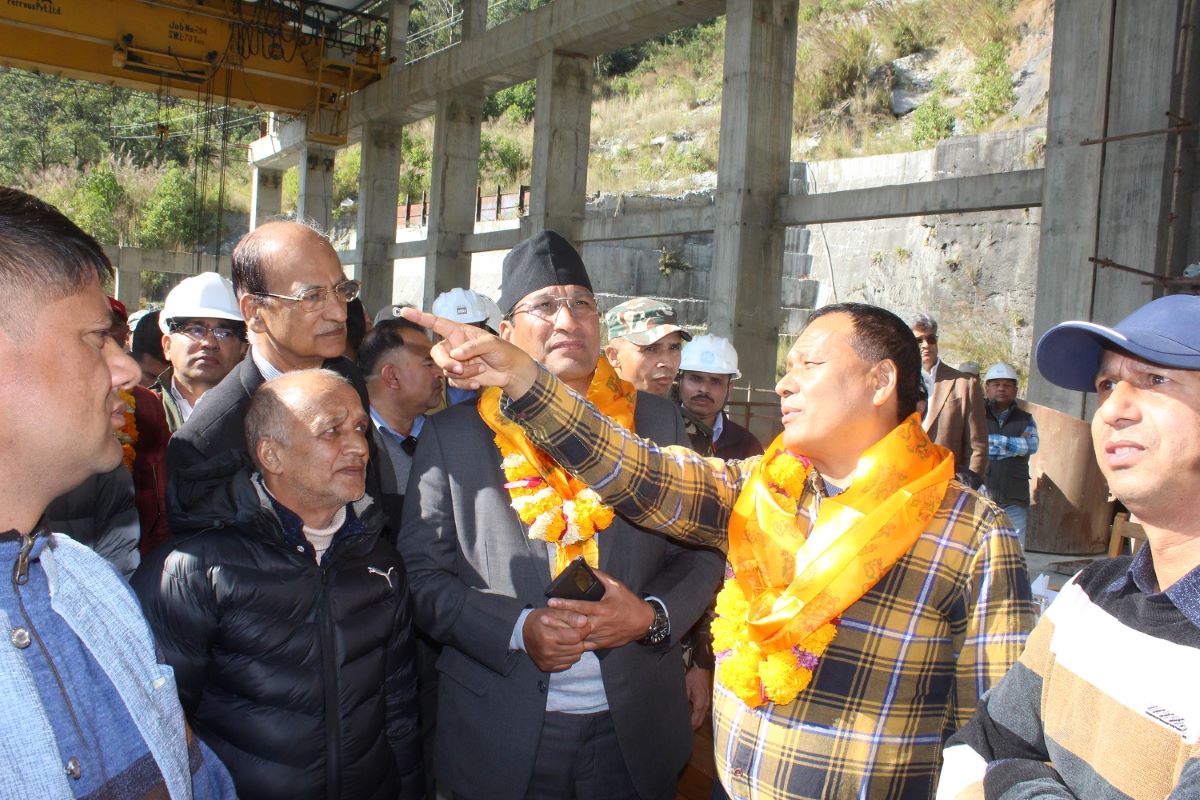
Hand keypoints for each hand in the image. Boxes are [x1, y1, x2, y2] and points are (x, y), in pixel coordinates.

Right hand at [398, 307, 539, 397]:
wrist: (511, 372)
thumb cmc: (503, 351)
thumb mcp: (491, 344)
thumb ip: (473, 346)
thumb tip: (456, 354)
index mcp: (459, 332)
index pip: (436, 323)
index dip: (420, 317)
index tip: (404, 311)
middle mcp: (454, 346)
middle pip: (437, 353)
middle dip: (446, 362)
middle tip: (458, 368)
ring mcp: (455, 362)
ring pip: (447, 370)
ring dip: (464, 373)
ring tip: (481, 370)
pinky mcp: (459, 376)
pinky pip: (453, 381)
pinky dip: (466, 382)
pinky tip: (478, 381)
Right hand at [522, 607, 590, 671]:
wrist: (524, 632)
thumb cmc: (540, 619)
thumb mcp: (553, 612)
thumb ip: (570, 616)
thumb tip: (585, 621)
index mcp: (549, 636)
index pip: (576, 636)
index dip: (584, 630)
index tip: (587, 624)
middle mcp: (548, 652)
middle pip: (577, 648)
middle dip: (581, 639)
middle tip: (578, 632)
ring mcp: (547, 661)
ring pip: (575, 658)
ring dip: (576, 648)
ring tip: (571, 639)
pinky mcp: (547, 667)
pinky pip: (567, 664)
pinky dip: (569, 656)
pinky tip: (564, 647)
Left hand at [546, 569, 655, 649]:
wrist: (643, 623)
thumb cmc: (629, 603)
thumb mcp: (617, 587)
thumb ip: (602, 577)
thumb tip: (587, 568)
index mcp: (603, 609)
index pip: (580, 606)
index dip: (565, 604)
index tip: (551, 602)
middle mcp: (600, 624)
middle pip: (575, 624)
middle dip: (558, 621)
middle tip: (543, 618)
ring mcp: (600, 636)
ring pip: (578, 637)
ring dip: (563, 633)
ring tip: (548, 630)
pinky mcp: (601, 644)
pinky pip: (584, 646)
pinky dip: (573, 644)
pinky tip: (562, 641)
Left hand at [684, 666, 712, 729]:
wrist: (701, 669)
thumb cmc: (693, 677)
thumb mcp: (685, 689)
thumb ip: (683, 701)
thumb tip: (679, 711)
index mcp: (700, 705)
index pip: (695, 722)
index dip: (689, 728)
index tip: (682, 732)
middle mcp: (705, 706)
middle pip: (699, 722)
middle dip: (692, 728)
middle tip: (683, 732)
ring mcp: (707, 704)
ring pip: (701, 718)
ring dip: (695, 723)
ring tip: (686, 727)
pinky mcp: (706, 701)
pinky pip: (702, 712)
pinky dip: (697, 717)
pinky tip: (691, 717)